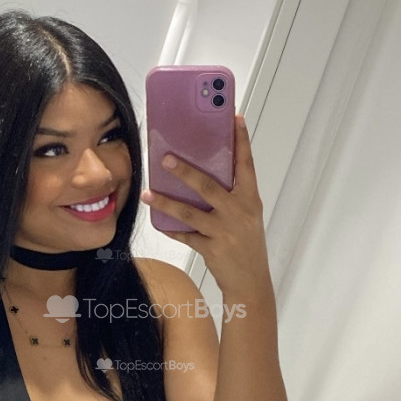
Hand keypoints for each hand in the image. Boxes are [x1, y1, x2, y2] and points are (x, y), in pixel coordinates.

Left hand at [141, 115, 268, 295]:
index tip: (235, 119)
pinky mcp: (212, 248)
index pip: (247, 165)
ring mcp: (225, 231)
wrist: (251, 282)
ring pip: (190, 212)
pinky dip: (171, 229)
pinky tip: (159, 222)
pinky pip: (186, 236)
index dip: (242, 141)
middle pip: (209, 186)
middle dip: (185, 172)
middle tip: (166, 158)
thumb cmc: (247, 245)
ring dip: (166, 202)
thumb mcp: (247, 216)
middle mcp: (239, 212)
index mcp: (250, 199)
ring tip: (148, 192)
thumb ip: (232, 196)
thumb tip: (203, 174)